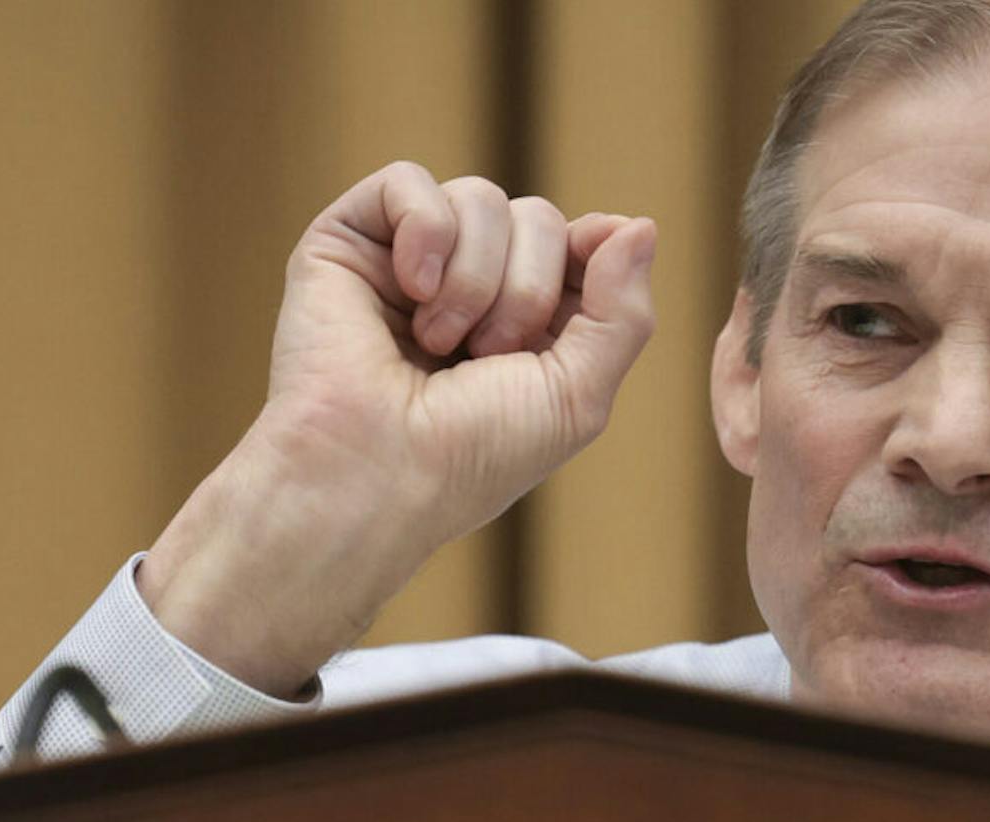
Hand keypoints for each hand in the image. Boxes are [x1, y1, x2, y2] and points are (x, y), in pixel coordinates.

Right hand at [138, 162, 657, 695]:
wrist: (375, 472)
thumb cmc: (472, 455)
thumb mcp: (579, 395)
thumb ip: (623, 312)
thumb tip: (639, 224)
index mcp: (527, 322)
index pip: (580, 245)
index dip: (589, 258)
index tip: (573, 305)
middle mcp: (471, 283)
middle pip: (539, 217)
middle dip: (527, 290)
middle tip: (486, 356)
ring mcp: (411, 259)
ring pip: (481, 197)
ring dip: (475, 279)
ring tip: (438, 343)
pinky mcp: (350, 240)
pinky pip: (408, 181)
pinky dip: (424, 233)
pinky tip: (411, 289)